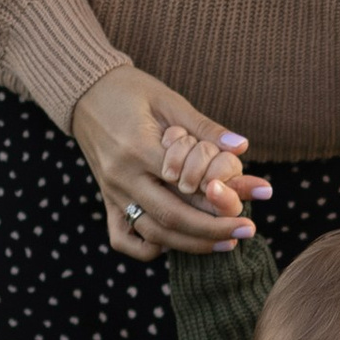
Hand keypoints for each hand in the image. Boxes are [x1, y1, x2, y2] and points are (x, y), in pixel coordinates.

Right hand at [70, 62, 271, 257]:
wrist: (85, 92)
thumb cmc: (131, 91)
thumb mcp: (170, 101)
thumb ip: (204, 127)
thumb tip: (242, 147)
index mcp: (136, 148)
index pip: (185, 184)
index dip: (222, 196)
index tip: (254, 198)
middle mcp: (121, 177)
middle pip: (171, 217)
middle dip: (213, 230)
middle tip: (246, 230)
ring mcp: (111, 193)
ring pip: (152, 233)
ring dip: (192, 244)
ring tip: (226, 243)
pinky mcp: (106, 200)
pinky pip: (123, 238)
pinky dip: (149, 248)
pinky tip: (176, 244)